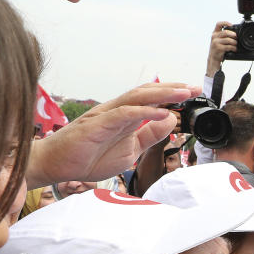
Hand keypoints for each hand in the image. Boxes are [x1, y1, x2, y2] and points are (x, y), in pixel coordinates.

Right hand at [27, 82, 198, 187]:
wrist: (57, 165)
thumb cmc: (90, 157)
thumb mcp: (131, 150)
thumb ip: (149, 136)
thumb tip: (171, 121)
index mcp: (126, 117)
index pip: (153, 99)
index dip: (174, 94)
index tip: (194, 92)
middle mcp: (118, 111)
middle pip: (148, 93)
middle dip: (173, 88)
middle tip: (195, 87)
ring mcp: (107, 115)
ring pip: (137, 98)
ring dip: (163, 94)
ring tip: (184, 92)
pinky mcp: (98, 124)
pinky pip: (124, 114)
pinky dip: (145, 112)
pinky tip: (163, 113)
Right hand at [206, 21, 235, 75]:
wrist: (213, 58)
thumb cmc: (218, 48)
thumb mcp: (219, 40)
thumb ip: (224, 36)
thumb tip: (235, 33)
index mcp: (215, 33)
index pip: (218, 24)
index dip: (225, 23)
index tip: (231, 25)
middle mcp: (214, 37)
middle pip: (226, 32)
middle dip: (233, 35)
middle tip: (237, 38)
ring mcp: (215, 42)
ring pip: (228, 40)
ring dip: (235, 42)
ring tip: (236, 45)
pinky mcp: (218, 48)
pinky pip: (229, 46)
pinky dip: (234, 48)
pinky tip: (234, 49)